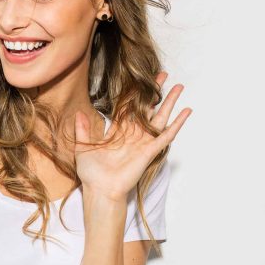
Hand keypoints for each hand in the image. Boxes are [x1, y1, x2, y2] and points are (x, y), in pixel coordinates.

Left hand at [74, 72, 191, 202]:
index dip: (134, 93)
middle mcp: (132, 134)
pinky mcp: (150, 151)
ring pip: (160, 117)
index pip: (128, 107)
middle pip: (147, 107)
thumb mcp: (82, 147)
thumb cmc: (91, 172)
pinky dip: (177, 123)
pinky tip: (186, 111)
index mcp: (117, 131)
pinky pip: (166, 135)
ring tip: (179, 87)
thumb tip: (78, 113)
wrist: (100, 189)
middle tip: (163, 74)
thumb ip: (82, 130)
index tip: (140, 79)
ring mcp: (143, 141)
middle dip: (155, 91)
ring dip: (170, 102)